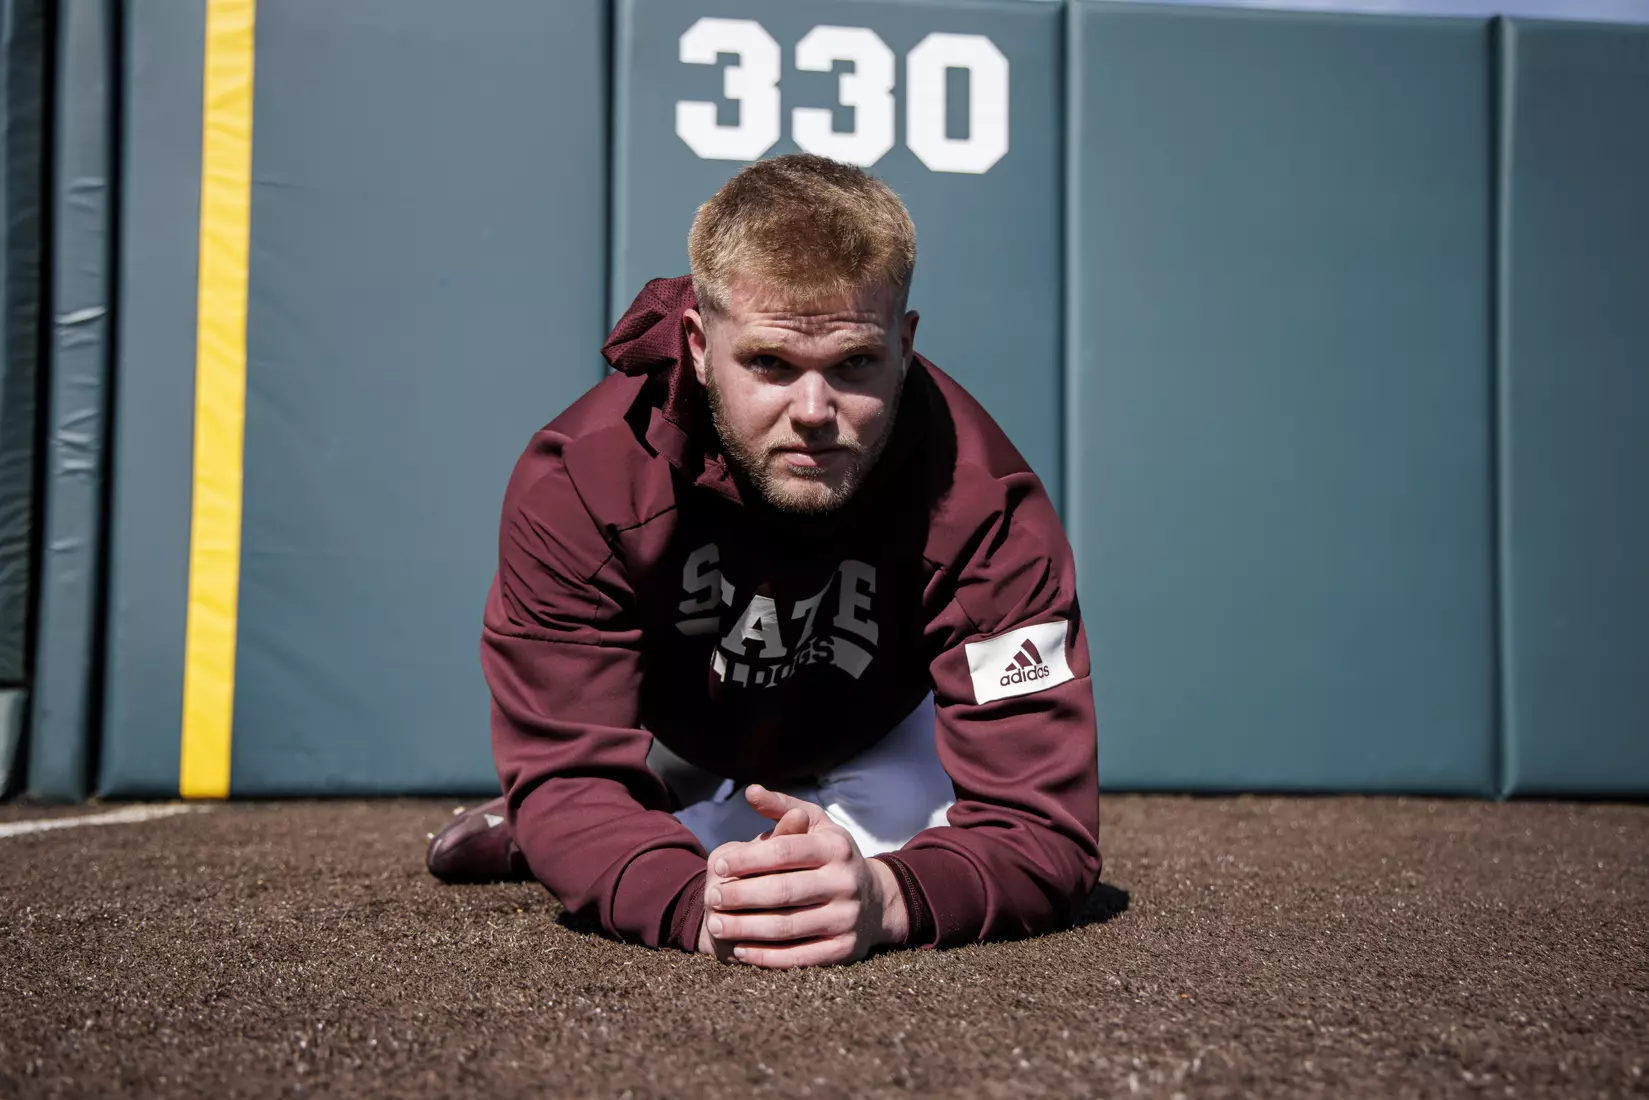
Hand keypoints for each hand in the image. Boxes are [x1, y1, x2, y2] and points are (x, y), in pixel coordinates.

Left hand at [700, 784, 909, 967]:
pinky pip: (799, 958)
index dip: (746, 859)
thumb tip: (750, 791)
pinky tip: (741, 949)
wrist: (877, 901)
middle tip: (712, 897)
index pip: (783, 851)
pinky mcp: (844, 949)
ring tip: (716, 924)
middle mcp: (845, 882)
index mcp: (835, 847)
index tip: (718, 864)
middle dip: (740, 896)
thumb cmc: (832, 856)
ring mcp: (847, 918)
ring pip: (787, 927)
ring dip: (745, 929)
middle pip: (782, 891)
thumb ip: (782, 808)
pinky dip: (766, 956)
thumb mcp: (816, 825)